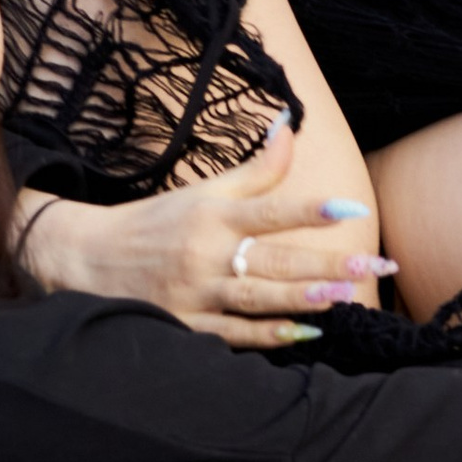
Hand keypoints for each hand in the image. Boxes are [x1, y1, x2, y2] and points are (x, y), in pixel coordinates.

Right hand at [15, 119, 391, 349]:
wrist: (87, 259)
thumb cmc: (156, 222)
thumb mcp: (202, 192)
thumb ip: (255, 170)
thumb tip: (290, 126)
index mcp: (212, 215)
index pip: (269, 210)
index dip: (311, 210)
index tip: (352, 209)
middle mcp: (205, 252)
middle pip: (273, 259)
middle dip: (327, 264)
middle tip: (374, 266)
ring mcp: (194, 292)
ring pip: (256, 299)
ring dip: (302, 299)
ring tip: (346, 298)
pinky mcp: (184, 325)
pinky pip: (232, 334)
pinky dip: (267, 336)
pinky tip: (303, 336)